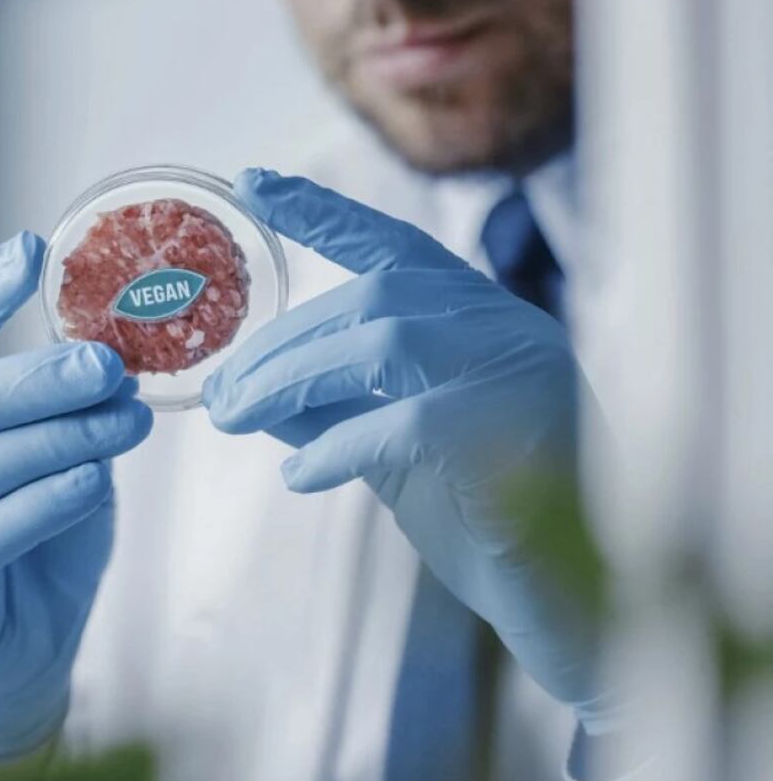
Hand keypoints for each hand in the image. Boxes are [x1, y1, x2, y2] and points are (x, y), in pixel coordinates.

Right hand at [0, 232, 152, 761]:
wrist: (9, 658)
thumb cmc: (28, 542)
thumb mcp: (43, 460)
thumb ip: (58, 416)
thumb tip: (113, 364)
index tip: (28, 252)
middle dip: (34, 378)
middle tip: (108, 364)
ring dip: (61, 439)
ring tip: (127, 422)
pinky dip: (50, 498)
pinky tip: (94, 479)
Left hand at [205, 170, 614, 732]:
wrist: (562, 596)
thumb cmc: (477, 510)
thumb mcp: (389, 445)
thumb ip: (330, 405)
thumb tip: (246, 387)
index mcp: (474, 314)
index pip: (391, 243)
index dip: (321, 211)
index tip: (254, 184)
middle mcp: (500, 323)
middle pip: (371, 299)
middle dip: (278, 346)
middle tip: (217, 394)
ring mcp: (516, 368)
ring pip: (384, 342)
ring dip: (292, 381)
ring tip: (235, 419)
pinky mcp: (516, 428)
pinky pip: (407, 422)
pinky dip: (339, 446)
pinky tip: (299, 476)